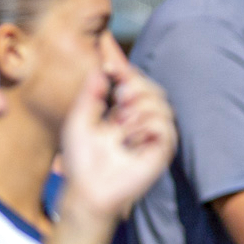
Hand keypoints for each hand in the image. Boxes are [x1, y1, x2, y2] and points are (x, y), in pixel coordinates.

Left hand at [57, 67, 177, 238]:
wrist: (88, 188)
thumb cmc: (82, 159)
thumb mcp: (79, 119)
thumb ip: (91, 93)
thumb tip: (102, 69)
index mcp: (123, 113)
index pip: (132, 83)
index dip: (123, 67)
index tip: (108, 56)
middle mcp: (142, 122)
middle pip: (154, 89)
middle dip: (137, 86)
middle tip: (120, 97)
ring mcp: (154, 136)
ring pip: (162, 105)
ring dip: (140, 109)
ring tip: (121, 125)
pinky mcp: (162, 151)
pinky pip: (164, 127)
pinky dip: (146, 127)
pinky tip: (131, 139)